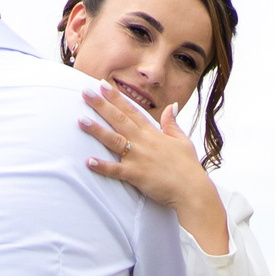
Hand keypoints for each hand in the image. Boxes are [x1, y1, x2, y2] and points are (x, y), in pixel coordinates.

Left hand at [82, 86, 229, 254]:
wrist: (193, 190)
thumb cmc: (188, 167)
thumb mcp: (183, 141)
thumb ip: (172, 123)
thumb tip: (171, 106)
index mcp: (153, 133)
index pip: (132, 110)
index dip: (116, 97)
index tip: (102, 85)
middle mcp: (144, 142)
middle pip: (119, 119)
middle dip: (102, 105)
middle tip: (85, 93)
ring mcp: (139, 158)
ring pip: (114, 140)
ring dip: (97, 130)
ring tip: (81, 120)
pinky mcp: (136, 175)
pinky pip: (116, 170)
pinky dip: (102, 166)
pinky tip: (88, 161)